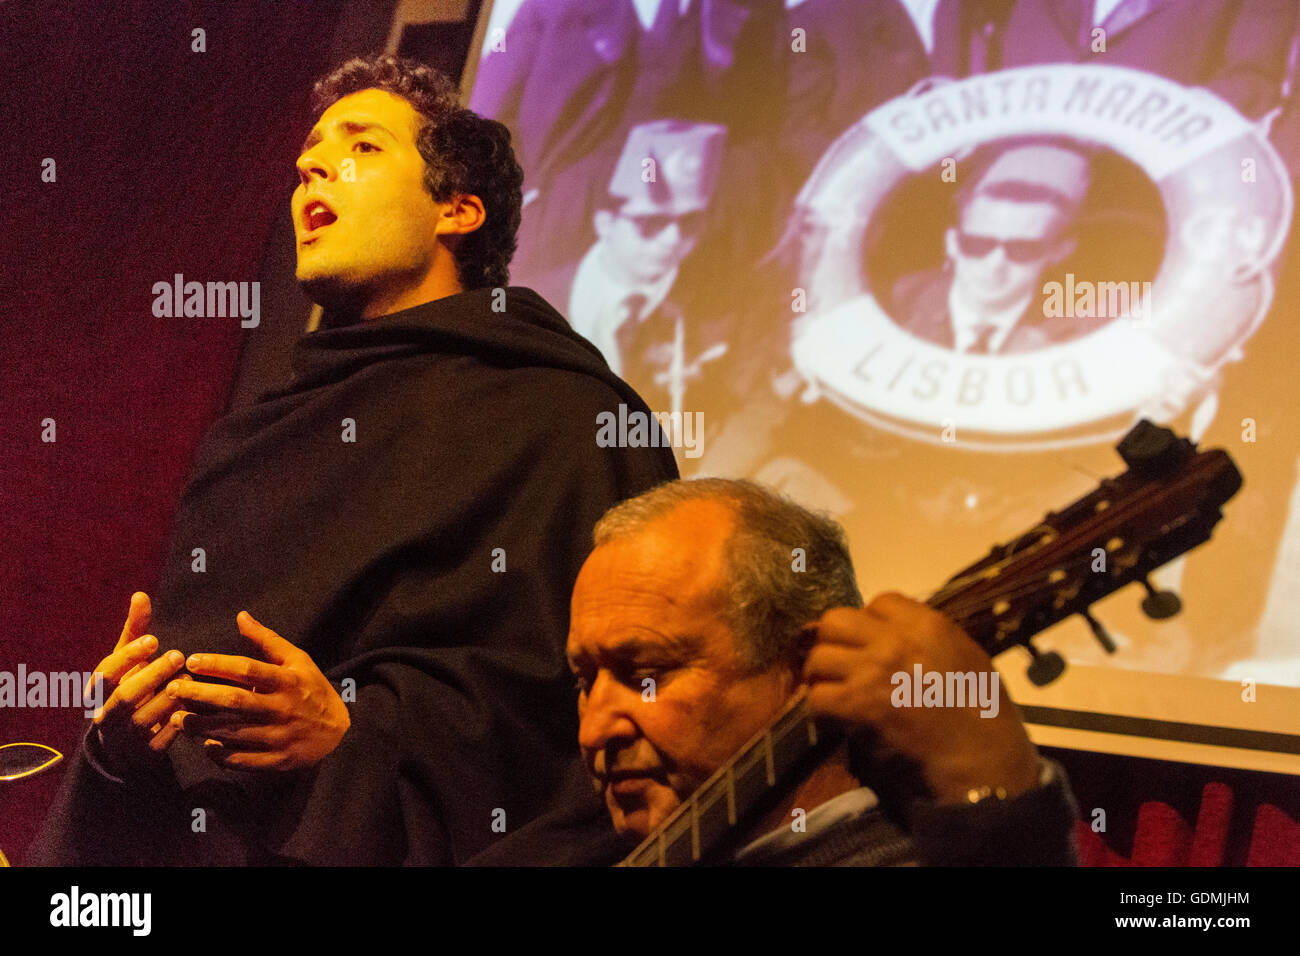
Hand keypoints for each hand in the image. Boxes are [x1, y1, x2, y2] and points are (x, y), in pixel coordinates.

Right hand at [90, 592, 188, 773]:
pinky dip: (176, 725)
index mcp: (99, 690)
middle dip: (152, 675)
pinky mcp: (144, 755)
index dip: (129, 656)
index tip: (154, 639)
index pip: (107, 672)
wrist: (124, 741)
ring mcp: (124, 737)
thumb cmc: (130, 686)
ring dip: (167, 699)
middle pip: (125, 696)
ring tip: (188, 679)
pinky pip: (161, 742)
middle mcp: (106, 714)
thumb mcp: (128, 661)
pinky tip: (193, 708)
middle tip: (178, 655)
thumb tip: (141, 594)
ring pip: (143, 720)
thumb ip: (135, 630)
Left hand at [167, 611, 349, 770]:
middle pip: (235, 701)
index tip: (192, 660)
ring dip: (201, 726)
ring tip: (178, 718)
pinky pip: (243, 760)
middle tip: (172, 689)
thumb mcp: (297, 660)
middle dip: (200, 695)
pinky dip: (222, 754)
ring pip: (233, 732)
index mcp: (287, 681)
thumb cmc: (312, 689)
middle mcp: (282, 708)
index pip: (249, 670)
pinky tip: (206, 745)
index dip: (218, 664)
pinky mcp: (277, 760)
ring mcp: (279, 736)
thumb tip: (241, 616)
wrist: (339, 731)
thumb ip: (268, 640)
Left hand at [802, 594, 1040, 804]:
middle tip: (843, 667)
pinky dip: (822, 712)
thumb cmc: (985, 717)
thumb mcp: (967, 658)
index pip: (879, 602)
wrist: (984, 762)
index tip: (873, 646)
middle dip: (834, 643)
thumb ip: (927, 640)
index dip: (871, 624)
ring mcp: (873, 671)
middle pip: (835, 621)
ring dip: (824, 679)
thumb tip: (893, 635)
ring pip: (818, 658)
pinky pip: (816, 698)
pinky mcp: (857, 706)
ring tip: (837, 696)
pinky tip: (838, 722)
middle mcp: (895, 641)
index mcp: (927, 625)